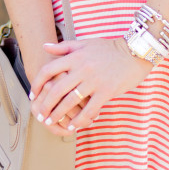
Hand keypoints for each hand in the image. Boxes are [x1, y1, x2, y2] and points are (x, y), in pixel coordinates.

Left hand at [29, 37, 152, 135]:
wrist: (135, 53)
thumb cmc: (109, 49)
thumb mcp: (86, 43)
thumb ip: (64, 47)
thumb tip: (44, 46)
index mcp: (76, 56)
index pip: (49, 70)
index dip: (38, 84)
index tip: (33, 95)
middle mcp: (83, 68)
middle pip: (56, 89)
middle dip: (46, 105)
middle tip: (40, 115)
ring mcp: (94, 80)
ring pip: (70, 102)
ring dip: (58, 114)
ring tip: (51, 122)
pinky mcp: (106, 91)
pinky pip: (89, 110)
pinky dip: (78, 121)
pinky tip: (72, 126)